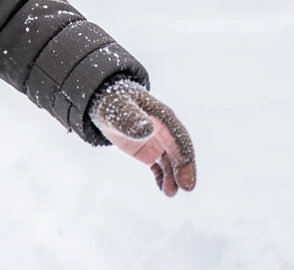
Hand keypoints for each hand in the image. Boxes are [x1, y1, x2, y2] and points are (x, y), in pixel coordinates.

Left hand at [91, 79, 195, 195]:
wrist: (106, 104)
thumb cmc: (115, 101)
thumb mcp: (121, 108)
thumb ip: (133, 118)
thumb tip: (148, 130)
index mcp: (164, 118)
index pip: (180, 137)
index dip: (185, 155)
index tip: (187, 172)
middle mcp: (165, 132)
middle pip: (180, 152)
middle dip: (184, 170)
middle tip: (186, 188)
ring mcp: (158, 143)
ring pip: (171, 162)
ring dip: (173, 177)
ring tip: (169, 192)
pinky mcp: (149, 152)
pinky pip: (159, 167)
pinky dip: (162, 178)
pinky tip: (163, 188)